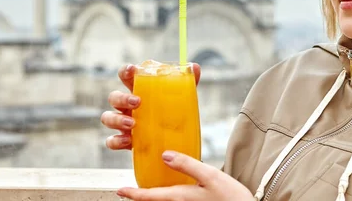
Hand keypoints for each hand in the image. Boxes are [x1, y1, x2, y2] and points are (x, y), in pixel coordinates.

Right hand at [102, 63, 200, 149]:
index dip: (125, 71)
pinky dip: (116, 141)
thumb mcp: (182, 98)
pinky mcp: (124, 141)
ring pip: (107, 117)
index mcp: (140, 91)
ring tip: (132, 124)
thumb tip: (195, 67)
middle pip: (114, 97)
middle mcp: (128, 105)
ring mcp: (124, 123)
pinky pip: (111, 141)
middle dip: (122, 98)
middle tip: (137, 102)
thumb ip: (187, 83)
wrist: (177, 142)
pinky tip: (129, 141)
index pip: (126, 76)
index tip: (132, 70)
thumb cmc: (174, 113)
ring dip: (116, 119)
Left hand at [117, 151, 253, 200]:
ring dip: (156, 197)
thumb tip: (164, 155)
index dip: (133, 194)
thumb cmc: (231, 197)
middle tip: (133, 188)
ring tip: (150, 188)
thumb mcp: (210, 176)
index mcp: (180, 197)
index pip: (150, 197)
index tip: (120, 190)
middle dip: (143, 196)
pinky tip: (175, 189)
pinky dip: (169, 197)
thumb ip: (187, 164)